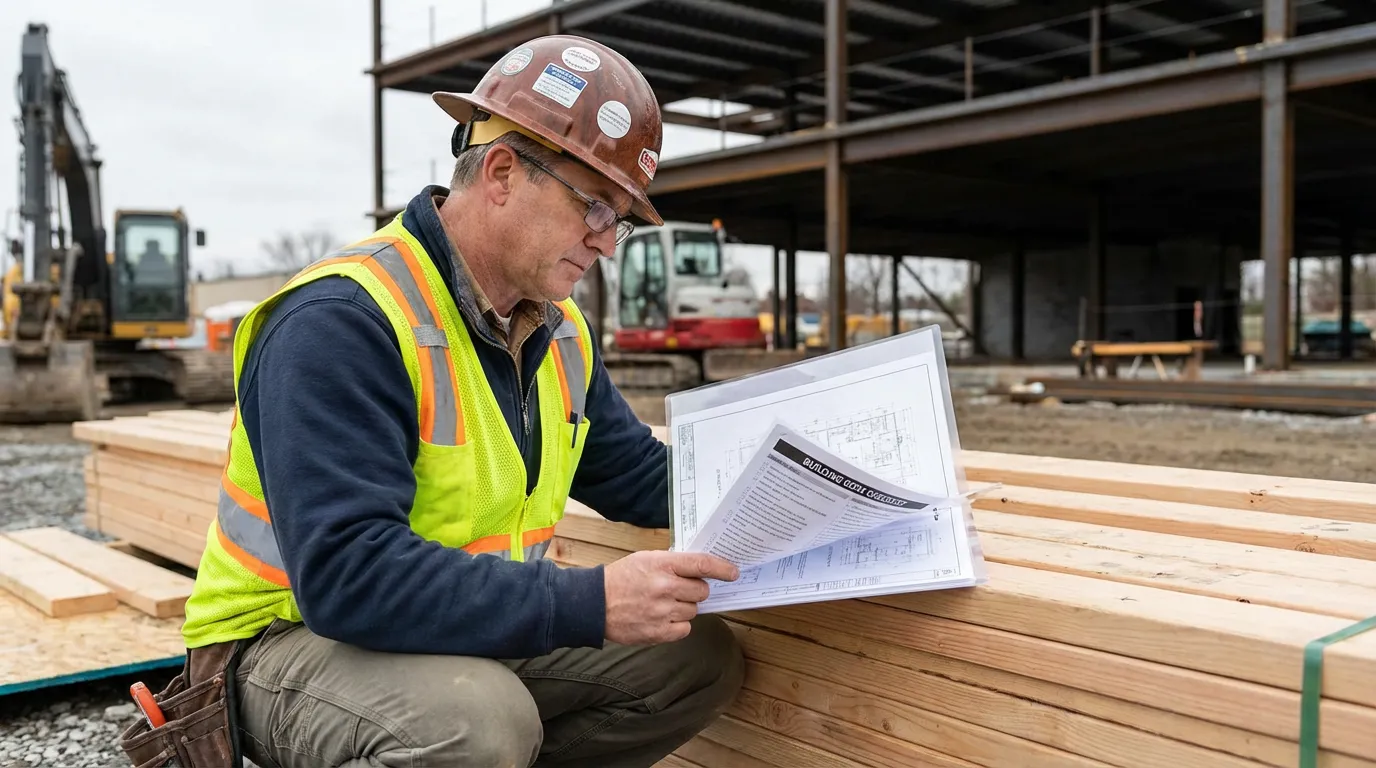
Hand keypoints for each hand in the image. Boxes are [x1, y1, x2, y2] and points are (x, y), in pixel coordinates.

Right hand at [603, 551, 738, 645]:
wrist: (594, 604)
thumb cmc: (621, 579)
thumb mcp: (646, 559)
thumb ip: (673, 563)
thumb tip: (702, 569)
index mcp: (662, 564)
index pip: (701, 564)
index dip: (722, 568)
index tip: (733, 573)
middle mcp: (665, 587)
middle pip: (702, 591)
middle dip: (696, 590)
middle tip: (679, 589)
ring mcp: (662, 611)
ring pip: (693, 611)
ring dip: (684, 608)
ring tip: (663, 604)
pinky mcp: (659, 632)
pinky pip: (684, 629)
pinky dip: (677, 625)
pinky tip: (661, 618)